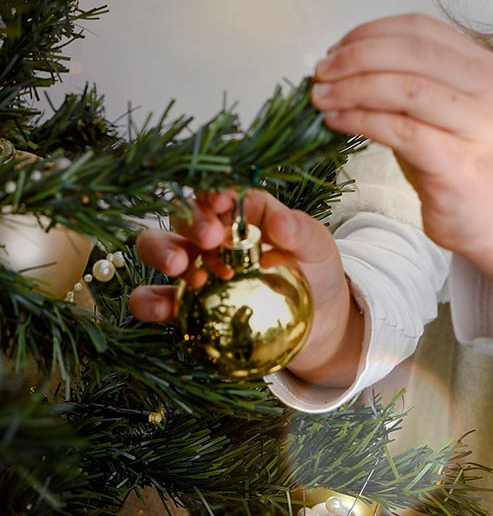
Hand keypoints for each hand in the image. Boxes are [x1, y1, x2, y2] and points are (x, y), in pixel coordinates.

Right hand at [129, 188, 362, 386]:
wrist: (320, 322)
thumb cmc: (316, 273)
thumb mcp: (317, 247)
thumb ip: (300, 231)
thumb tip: (278, 221)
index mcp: (243, 214)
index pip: (217, 193)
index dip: (211, 192)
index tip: (220, 202)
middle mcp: (213, 237)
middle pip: (182, 216)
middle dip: (189, 222)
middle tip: (210, 238)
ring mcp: (195, 270)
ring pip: (155, 248)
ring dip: (161, 252)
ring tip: (183, 268)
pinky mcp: (185, 307)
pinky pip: (152, 300)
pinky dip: (148, 301)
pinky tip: (164, 307)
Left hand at [312, 14, 492, 297]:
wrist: (488, 216)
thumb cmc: (454, 158)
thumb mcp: (435, 107)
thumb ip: (404, 77)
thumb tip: (339, 60)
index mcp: (484, 66)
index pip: (420, 29)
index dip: (370, 32)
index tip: (335, 49)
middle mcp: (491, 89)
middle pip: (412, 53)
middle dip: (356, 58)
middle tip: (321, 73)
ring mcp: (480, 126)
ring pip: (406, 89)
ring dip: (353, 89)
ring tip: (322, 98)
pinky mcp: (460, 163)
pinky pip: (401, 131)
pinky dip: (362, 120)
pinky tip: (338, 122)